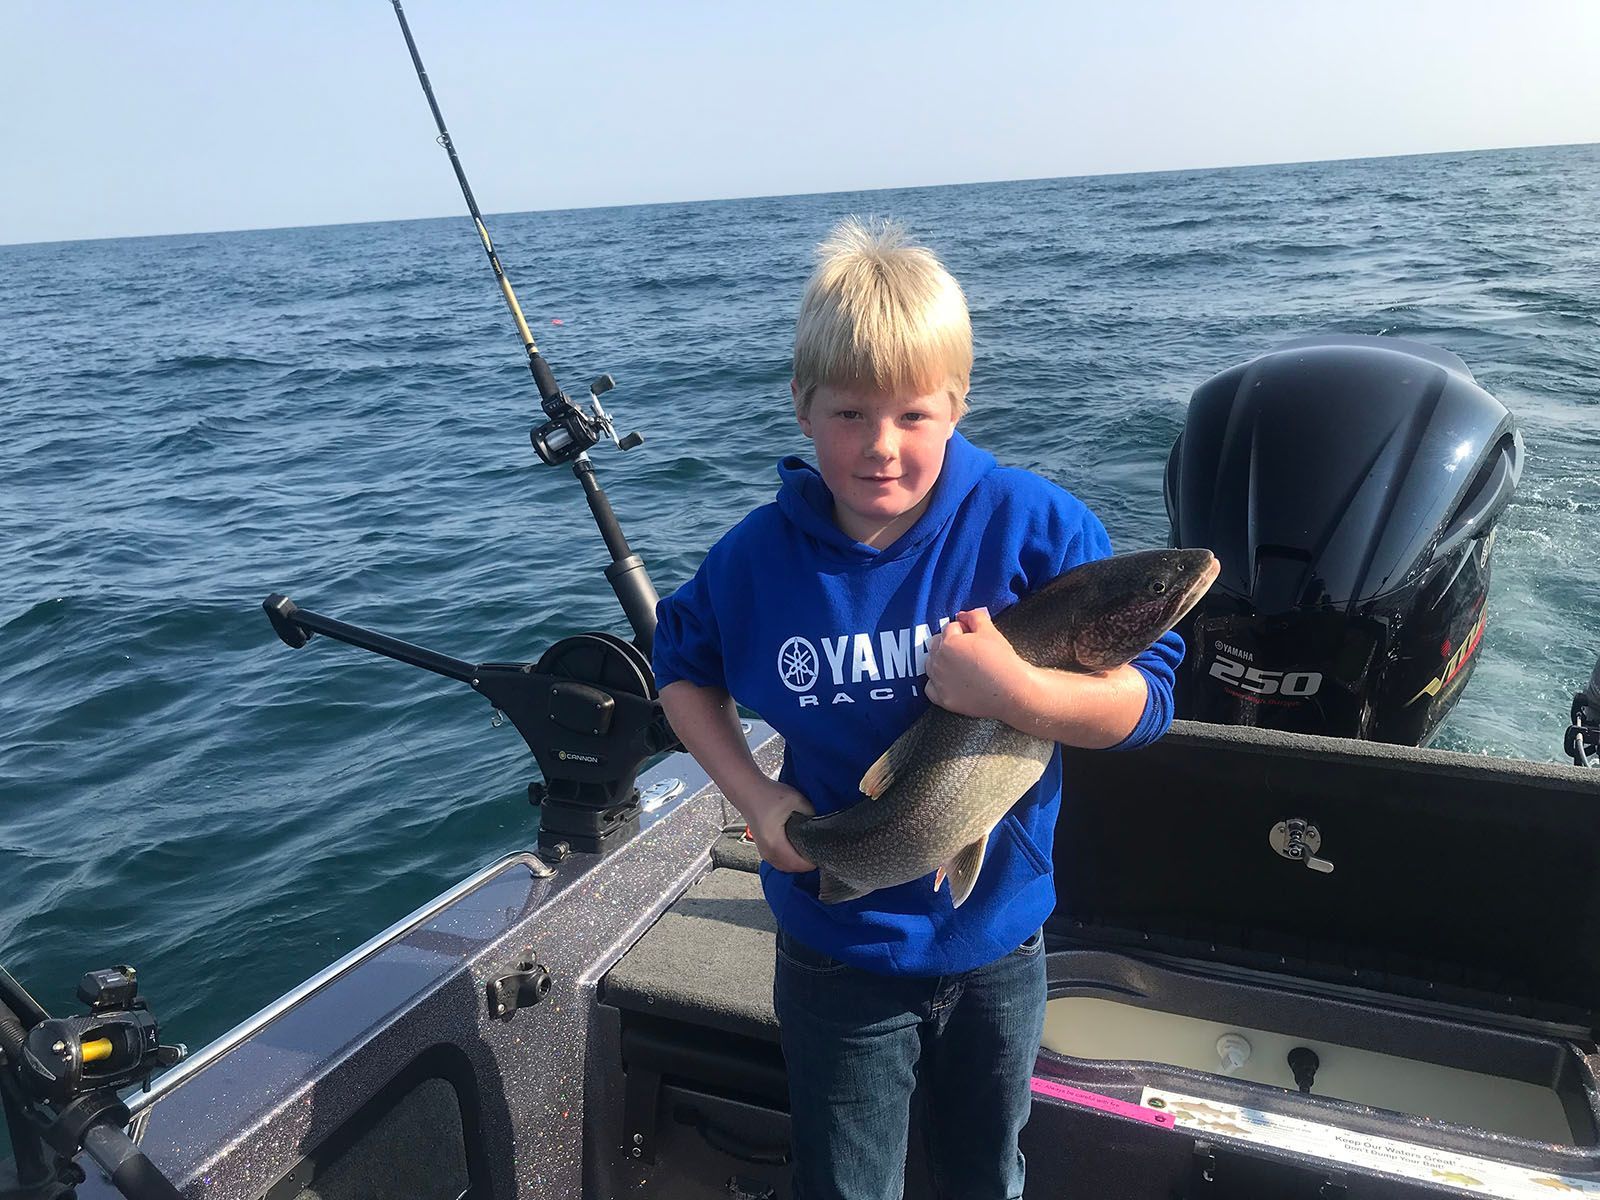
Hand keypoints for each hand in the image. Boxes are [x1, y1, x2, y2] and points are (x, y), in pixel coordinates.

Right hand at [731, 777, 816, 872]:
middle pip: (794, 869)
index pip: (801, 865)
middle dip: (808, 862)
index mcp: (775, 844)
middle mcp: (768, 852)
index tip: (824, 850)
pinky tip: (798, 849)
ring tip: (810, 849)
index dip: (815, 859)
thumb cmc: (767, 794)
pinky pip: (780, 862)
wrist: (747, 791)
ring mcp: (764, 852)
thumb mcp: (796, 801)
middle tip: (819, 848)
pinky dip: (791, 859)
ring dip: (799, 862)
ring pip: (787, 867)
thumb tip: (822, 827)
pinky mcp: (764, 849)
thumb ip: (812, 815)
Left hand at [924, 607, 1034, 723]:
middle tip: (966, 649)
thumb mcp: (990, 631)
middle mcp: (939, 662)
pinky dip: (937, 683)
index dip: (963, 630)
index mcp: (948, 643)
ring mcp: (939, 682)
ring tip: (959, 664)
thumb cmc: (1002, 661)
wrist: (1011, 690)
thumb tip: (963, 615)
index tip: (972, 636)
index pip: (950, 629)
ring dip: (941, 661)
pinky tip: (950, 681)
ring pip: (930, 665)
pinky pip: (930, 688)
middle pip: (936, 645)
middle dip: (949, 643)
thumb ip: (974, 617)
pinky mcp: (943, 699)